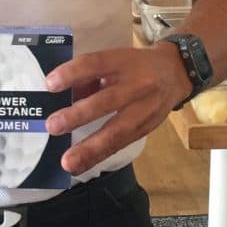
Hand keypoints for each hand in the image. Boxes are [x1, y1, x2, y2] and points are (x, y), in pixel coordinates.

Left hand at [45, 44, 188, 176]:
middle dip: (79, 116)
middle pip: (107, 101)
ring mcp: (144, 110)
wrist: (176, 73)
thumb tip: (61, 95)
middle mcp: (137, 85)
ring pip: (117, 132)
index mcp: (124, 62)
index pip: (96, 64)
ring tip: (67, 162)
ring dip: (90, 149)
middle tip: (52, 126)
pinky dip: (99, 157)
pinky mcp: (146, 129)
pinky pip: (120, 145)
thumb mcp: (115, 60)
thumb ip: (90, 76)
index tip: (49, 84)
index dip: (73, 73)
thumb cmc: (135, 66)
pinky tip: (81, 167)